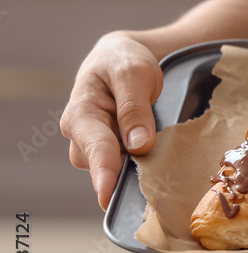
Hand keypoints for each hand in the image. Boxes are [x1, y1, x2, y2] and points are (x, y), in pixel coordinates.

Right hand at [60, 32, 163, 210]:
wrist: (122, 57)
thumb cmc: (124, 61)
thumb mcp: (133, 74)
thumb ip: (134, 108)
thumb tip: (138, 145)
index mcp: (81, 113)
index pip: (94, 147)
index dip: (103, 172)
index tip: (108, 195)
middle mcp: (82, 134)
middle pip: (101, 165)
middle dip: (124, 175)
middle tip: (154, 181)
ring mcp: (95, 145)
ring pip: (113, 169)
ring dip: (134, 170)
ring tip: (160, 166)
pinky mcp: (110, 150)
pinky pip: (122, 165)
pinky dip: (138, 167)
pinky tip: (157, 165)